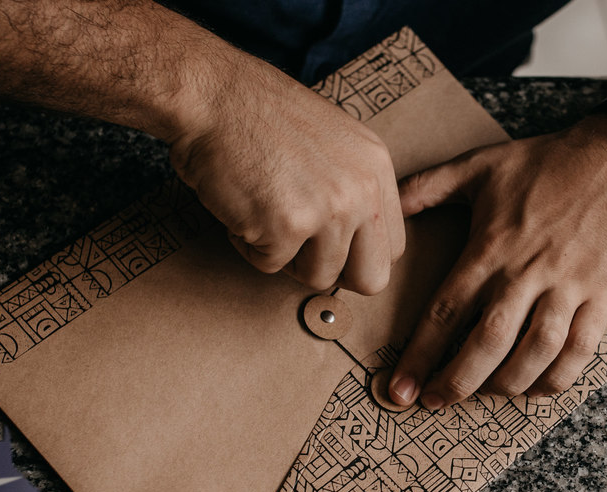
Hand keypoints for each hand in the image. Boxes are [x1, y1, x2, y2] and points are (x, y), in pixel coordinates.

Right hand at [168, 54, 405, 294]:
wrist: (213, 96)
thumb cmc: (258, 115)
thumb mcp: (333, 142)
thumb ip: (354, 188)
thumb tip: (357, 240)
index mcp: (376, 169)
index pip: (393, 248)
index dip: (358, 257)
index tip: (329, 245)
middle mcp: (361, 191)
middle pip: (371, 279)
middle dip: (333, 272)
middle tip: (301, 248)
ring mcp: (327, 211)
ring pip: (318, 277)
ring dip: (284, 256)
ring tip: (264, 213)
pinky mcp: (287, 226)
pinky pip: (269, 264)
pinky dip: (248, 244)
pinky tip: (241, 206)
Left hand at [388, 117, 606, 408]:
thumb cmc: (547, 162)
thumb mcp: (479, 165)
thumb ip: (427, 187)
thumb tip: (385, 201)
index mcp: (491, 248)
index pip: (445, 312)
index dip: (419, 356)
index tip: (400, 387)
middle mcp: (528, 273)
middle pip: (487, 343)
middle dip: (456, 382)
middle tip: (434, 402)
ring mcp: (570, 288)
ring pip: (534, 354)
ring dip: (505, 385)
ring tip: (483, 394)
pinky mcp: (605, 298)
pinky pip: (579, 352)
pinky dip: (556, 379)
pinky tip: (535, 389)